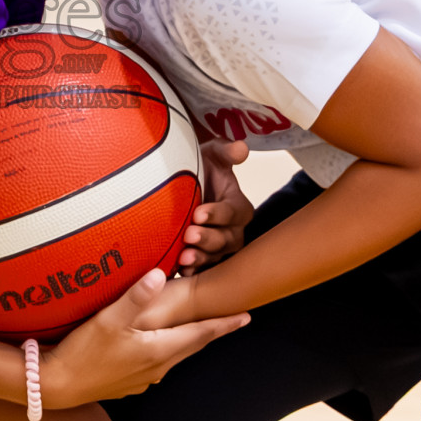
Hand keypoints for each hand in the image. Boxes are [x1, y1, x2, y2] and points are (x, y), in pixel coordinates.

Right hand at [38, 269, 247, 406]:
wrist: (57, 385)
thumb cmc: (82, 351)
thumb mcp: (108, 320)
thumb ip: (136, 297)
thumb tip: (161, 274)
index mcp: (157, 349)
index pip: (199, 334)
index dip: (224, 324)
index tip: (247, 316)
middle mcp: (156, 367)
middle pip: (192, 345)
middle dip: (212, 331)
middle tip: (232, 319)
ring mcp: (143, 378)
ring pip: (175, 355)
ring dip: (190, 340)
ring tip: (199, 328)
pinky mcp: (129, 382)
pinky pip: (158, 363)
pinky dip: (167, 348)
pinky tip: (159, 343)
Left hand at [178, 139, 252, 275]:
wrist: (179, 187)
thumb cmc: (200, 169)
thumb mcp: (212, 155)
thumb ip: (226, 152)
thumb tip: (241, 148)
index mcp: (238, 208)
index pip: (232, 213)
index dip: (217, 214)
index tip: (198, 213)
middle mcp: (233, 232)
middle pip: (226, 240)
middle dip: (208, 239)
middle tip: (189, 235)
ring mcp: (219, 249)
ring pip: (215, 258)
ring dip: (201, 259)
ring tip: (184, 257)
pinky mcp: (204, 261)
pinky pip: (203, 272)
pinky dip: (193, 273)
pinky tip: (179, 271)